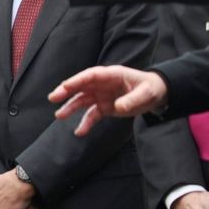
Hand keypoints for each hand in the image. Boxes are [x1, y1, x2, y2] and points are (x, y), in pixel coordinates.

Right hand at [49, 66, 168, 136]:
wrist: (155, 95)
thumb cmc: (150, 89)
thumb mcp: (146, 93)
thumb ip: (132, 100)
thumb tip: (118, 108)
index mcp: (112, 75)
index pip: (91, 75)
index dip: (77, 80)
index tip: (65, 86)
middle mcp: (103, 84)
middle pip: (81, 87)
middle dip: (67, 91)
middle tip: (53, 97)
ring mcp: (102, 96)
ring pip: (82, 101)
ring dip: (70, 108)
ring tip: (59, 116)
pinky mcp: (104, 107)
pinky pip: (92, 115)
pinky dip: (85, 123)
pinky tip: (79, 132)